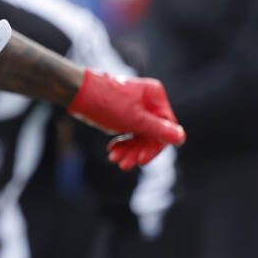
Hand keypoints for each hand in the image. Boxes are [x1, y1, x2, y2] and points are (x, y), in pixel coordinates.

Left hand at [67, 70, 185, 169]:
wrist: (76, 92)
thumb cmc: (106, 102)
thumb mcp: (134, 119)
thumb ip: (158, 129)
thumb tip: (181, 137)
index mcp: (155, 96)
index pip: (166, 128)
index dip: (155, 146)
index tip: (142, 160)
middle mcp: (148, 100)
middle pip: (152, 134)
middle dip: (138, 150)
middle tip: (124, 165)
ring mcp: (135, 107)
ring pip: (139, 135)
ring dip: (129, 150)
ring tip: (115, 160)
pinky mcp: (123, 114)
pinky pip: (128, 133)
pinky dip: (122, 144)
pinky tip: (113, 152)